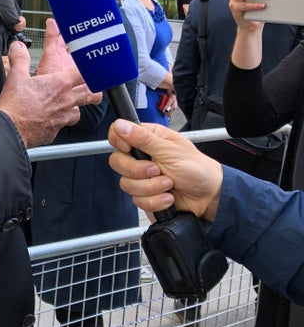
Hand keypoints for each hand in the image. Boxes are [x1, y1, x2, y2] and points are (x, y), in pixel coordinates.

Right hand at [0, 20, 100, 148]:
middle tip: (88, 87)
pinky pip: (64, 124)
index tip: (91, 68)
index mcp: (59, 84)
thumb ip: (20, 58)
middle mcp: (66, 100)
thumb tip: (18, 47)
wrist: (11, 129)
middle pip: (89, 94)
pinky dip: (61, 121)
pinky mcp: (56, 130)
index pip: (83, 74)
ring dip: (76, 107)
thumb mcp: (16, 76)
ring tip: (69, 104)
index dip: (89, 70)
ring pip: (78, 112)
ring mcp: (63, 117)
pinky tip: (52, 118)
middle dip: (90, 90)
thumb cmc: (16, 105)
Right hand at [107, 119, 222, 220]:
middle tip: (157, 170)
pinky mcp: (144, 194)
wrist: (208, 196)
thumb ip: (143, 138)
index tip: (128, 149)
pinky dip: (155, 201)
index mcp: (147, 138)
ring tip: (169, 184)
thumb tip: (120, 125)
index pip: (117, 134)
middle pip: (117, 162)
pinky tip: (168, 197)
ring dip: (151, 187)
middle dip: (138, 171)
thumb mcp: (170, 150)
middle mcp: (141, 156)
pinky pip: (137, 200)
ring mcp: (141, 177)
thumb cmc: (196, 168)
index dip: (118, 141)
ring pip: (126, 184)